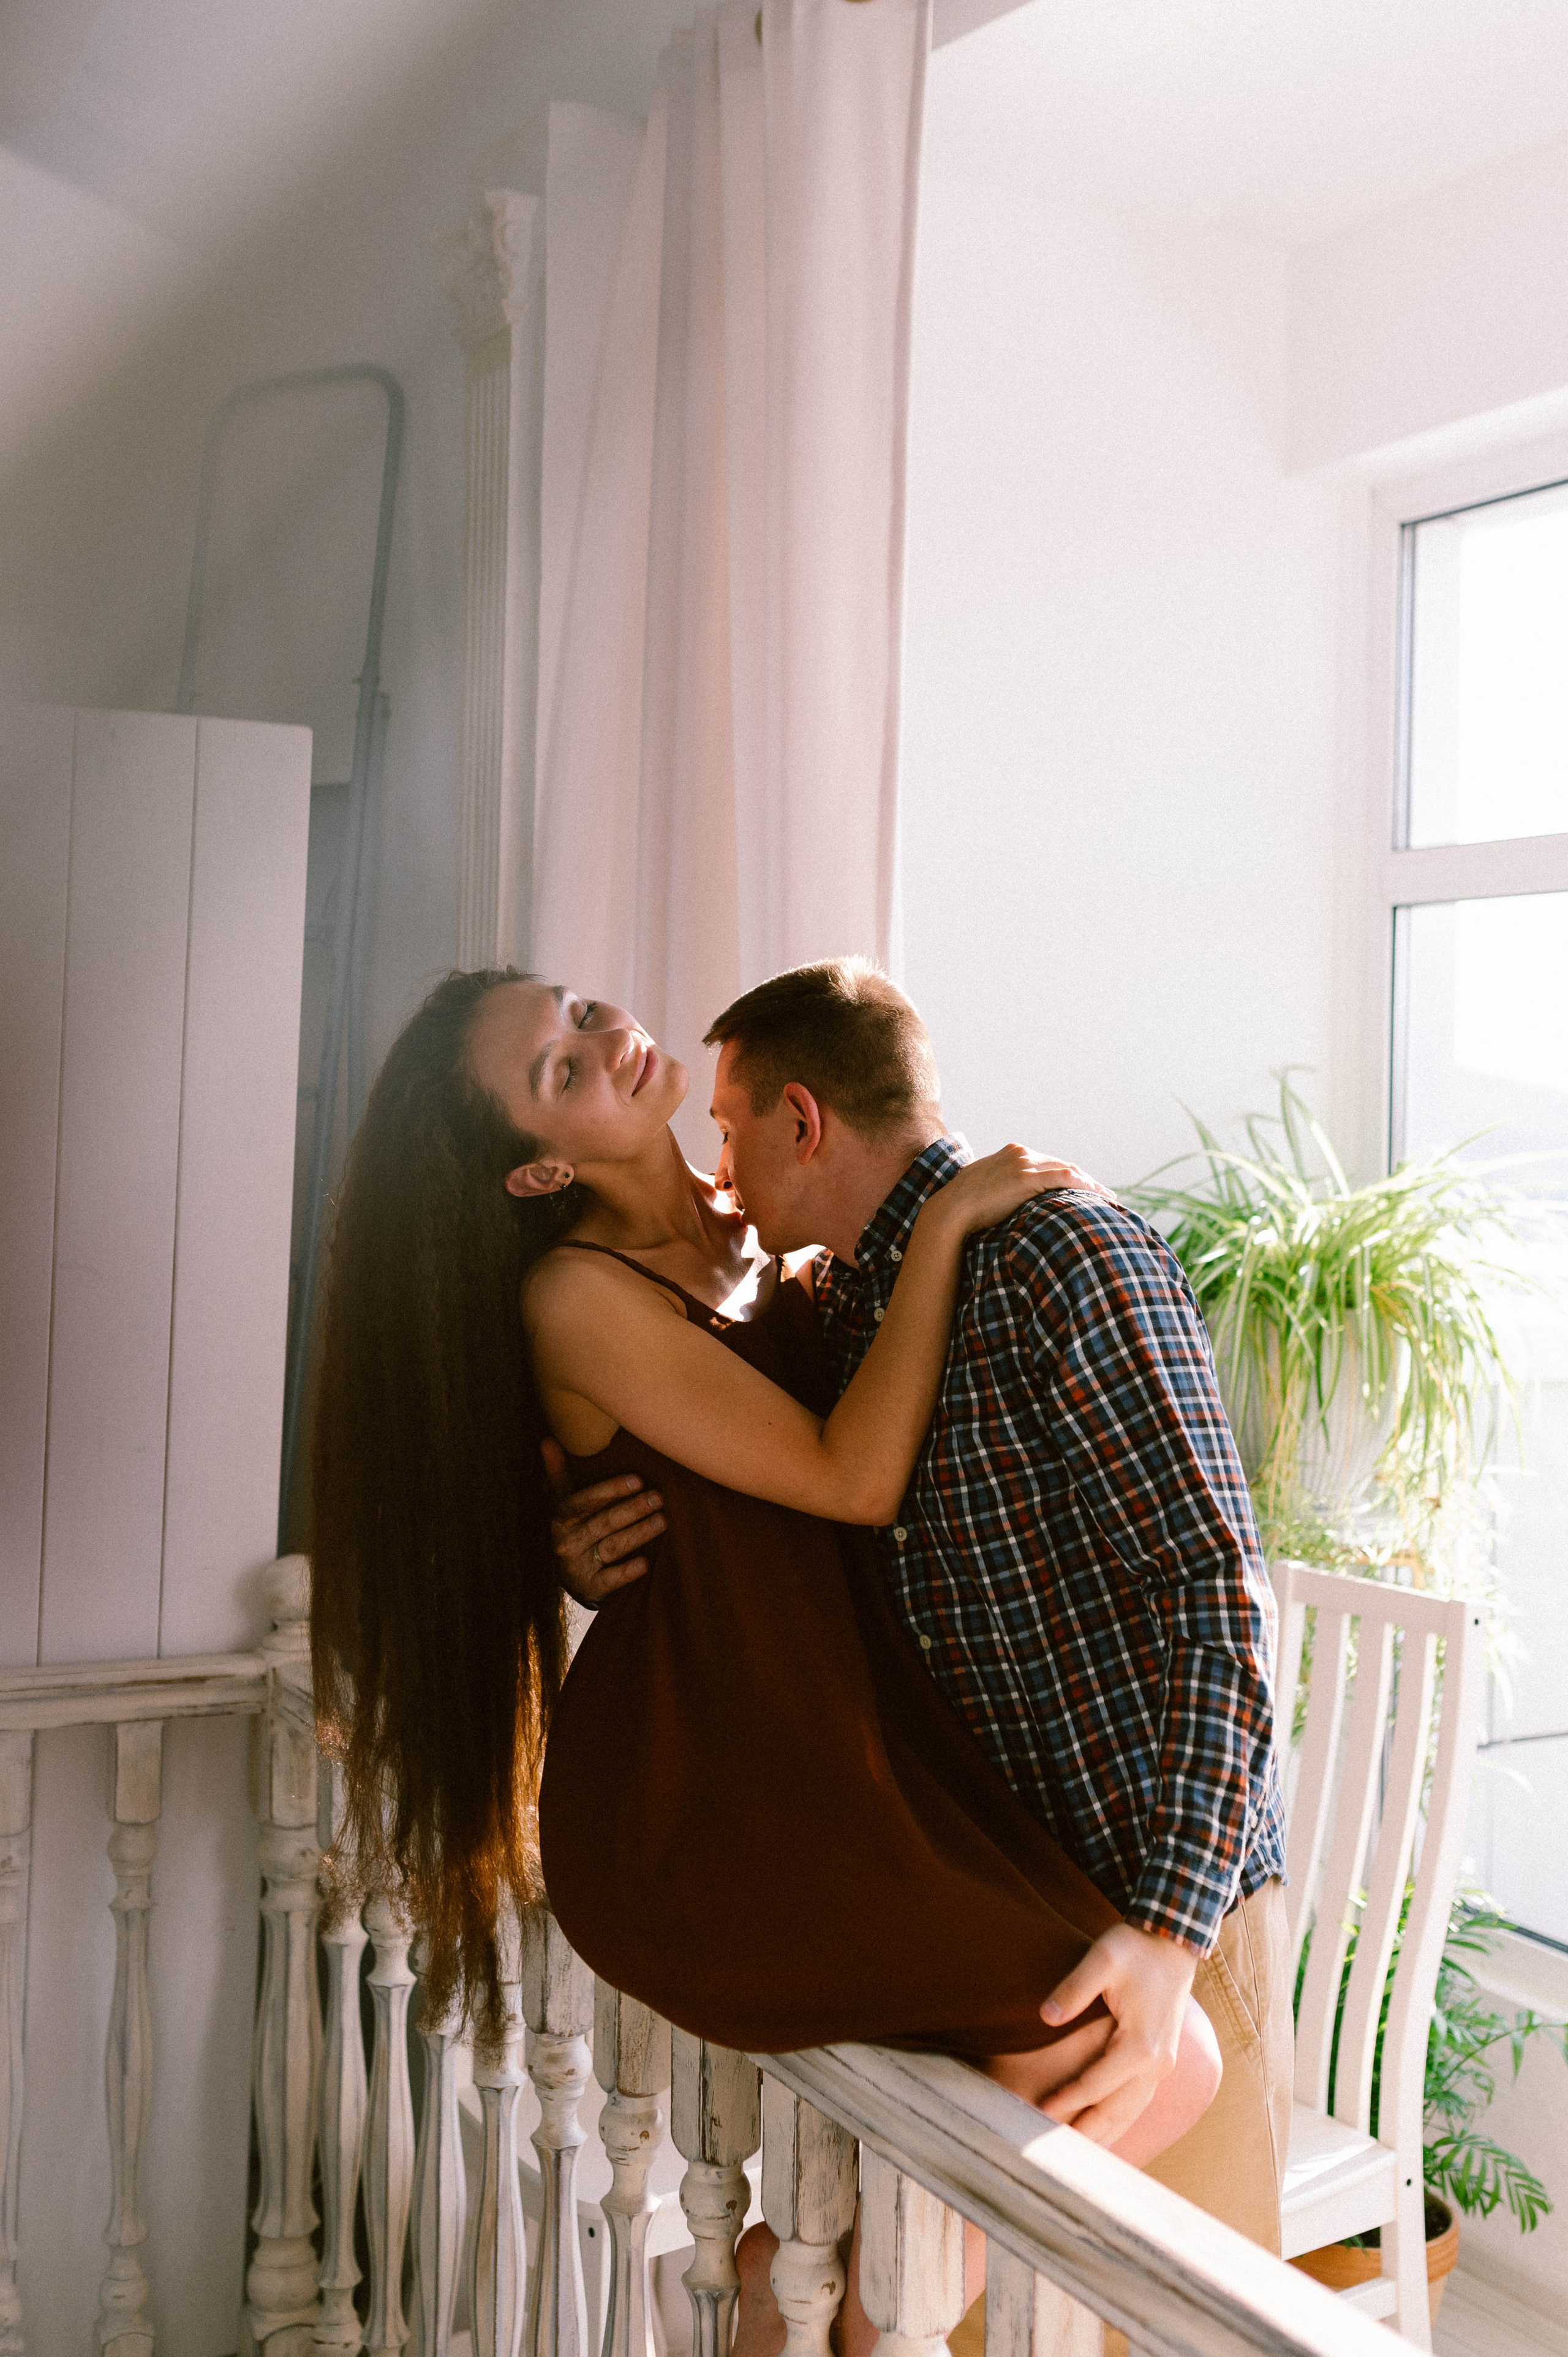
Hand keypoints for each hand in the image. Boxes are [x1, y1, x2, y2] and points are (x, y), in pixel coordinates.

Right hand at [541, 1438, 663, 1606]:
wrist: (571, 1575)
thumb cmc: (575, 1528)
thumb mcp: (564, 1503)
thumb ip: (559, 1473)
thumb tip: (547, 1441)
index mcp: (560, 1517)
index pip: (584, 1501)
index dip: (610, 1490)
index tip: (637, 1480)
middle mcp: (566, 1541)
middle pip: (603, 1522)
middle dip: (633, 1509)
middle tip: (658, 1498)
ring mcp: (578, 1566)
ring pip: (611, 1546)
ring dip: (638, 1533)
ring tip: (662, 1521)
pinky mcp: (590, 1587)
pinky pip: (610, 1579)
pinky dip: (626, 1572)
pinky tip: (645, 1563)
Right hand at [930, 1146, 1113, 1238]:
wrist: (951, 1210)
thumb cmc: (963, 1207)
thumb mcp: (983, 1189)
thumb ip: (999, 1188)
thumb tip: (1004, 1202)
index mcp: (1011, 1153)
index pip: (1048, 1162)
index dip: (1068, 1175)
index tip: (1082, 1187)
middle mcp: (1021, 1154)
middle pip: (1062, 1164)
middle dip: (1084, 1179)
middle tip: (1102, 1193)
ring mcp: (1024, 1164)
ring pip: (1067, 1170)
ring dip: (1090, 1183)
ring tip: (1106, 1197)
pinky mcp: (1027, 1178)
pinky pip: (1065, 1178)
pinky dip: (1084, 1185)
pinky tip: (1098, 1195)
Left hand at [1036, 1922, 1197, 2146]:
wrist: (1173, 1942)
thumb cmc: (1135, 1949)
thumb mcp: (1102, 1959)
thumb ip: (1073, 1989)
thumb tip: (1045, 2016)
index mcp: (1140, 2045)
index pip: (1097, 2084)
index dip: (1068, 2099)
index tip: (1040, 2111)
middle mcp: (1156, 2063)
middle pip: (1117, 2111)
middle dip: (1087, 2133)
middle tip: (1056, 2155)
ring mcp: (1162, 2065)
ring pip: (1131, 2111)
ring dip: (1105, 2132)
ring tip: (1077, 2154)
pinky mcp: (1162, 2060)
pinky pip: (1138, 2100)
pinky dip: (1120, 2118)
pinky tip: (1104, 2129)